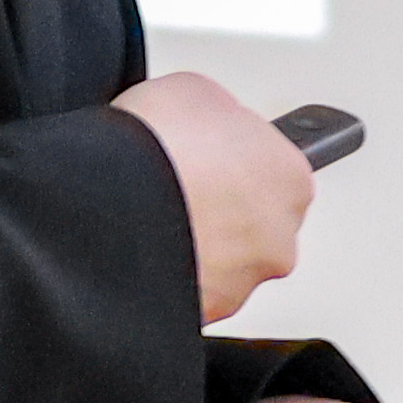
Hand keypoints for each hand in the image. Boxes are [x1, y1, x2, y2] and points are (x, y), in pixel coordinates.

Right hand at [109, 72, 312, 321]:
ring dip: (196, 243)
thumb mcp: (195, 91)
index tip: (209, 155)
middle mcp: (279, 237)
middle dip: (222, 209)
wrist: (110, 201)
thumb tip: (212, 123)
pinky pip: (190, 289)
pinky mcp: (204, 311)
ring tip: (151, 214)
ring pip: (224, 262)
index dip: (233, 158)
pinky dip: (171, 273)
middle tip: (178, 185)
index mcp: (292, 177)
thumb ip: (222, 114)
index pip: (273, 169)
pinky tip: (141, 244)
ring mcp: (242, 281)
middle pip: (254, 222)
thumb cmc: (156, 146)